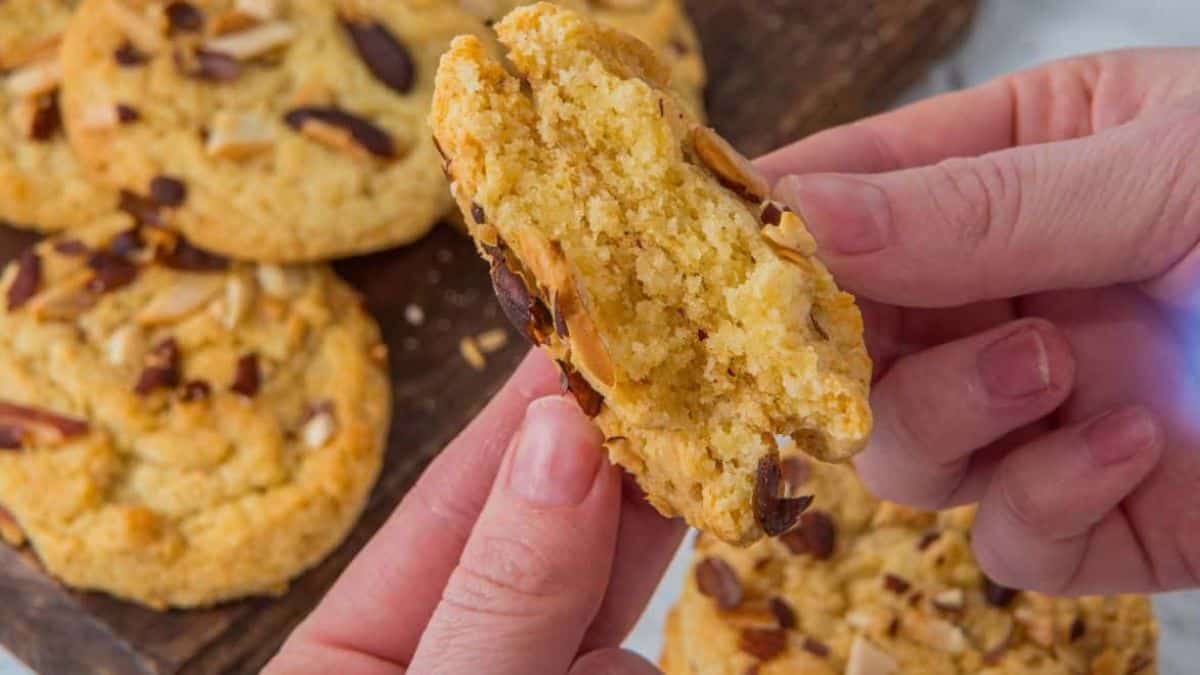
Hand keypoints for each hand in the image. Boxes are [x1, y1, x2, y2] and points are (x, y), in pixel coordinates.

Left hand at [265, 351, 682, 673]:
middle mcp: (436, 659)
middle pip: (532, 541)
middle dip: (603, 470)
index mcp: (347, 652)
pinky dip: (632, 669)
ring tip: (698, 490)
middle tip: (669, 383)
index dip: (519, 414)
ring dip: (636, 563)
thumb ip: (502, 591)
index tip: (584, 330)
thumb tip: (560, 439)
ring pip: (594, 604)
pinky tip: (628, 667)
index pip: (444, 503)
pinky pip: (620, 668)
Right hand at [760, 47, 1199, 595]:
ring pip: (904, 450)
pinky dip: (1051, 501)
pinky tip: (1136, 442)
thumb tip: (799, 217)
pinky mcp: (1103, 512)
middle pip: (846, 342)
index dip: (772, 225)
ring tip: (1049, 368)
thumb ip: (975, 204)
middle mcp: (1013, 293)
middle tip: (853, 339)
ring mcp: (1049, 408)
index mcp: (1017, 170)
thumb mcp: (1164, 167)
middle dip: (844, 349)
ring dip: (953, 415)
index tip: (711, 254)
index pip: (849, 193)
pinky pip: (1012, 539)